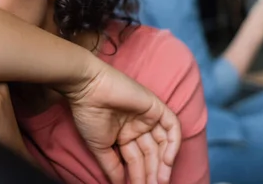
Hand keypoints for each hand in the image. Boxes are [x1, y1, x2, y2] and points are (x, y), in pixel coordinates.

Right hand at [61, 62, 181, 183]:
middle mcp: (138, 127)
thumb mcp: (100, 147)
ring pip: (162, 144)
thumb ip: (112, 167)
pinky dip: (174, 144)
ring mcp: (148, 117)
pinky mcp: (155, 107)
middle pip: (151, 154)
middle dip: (151, 174)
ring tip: (159, 182)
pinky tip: (167, 161)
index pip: (137, 160)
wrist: (88, 89)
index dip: (138, 176)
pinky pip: (172, 127)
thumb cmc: (89, 115)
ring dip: (163, 164)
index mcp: (124, 135)